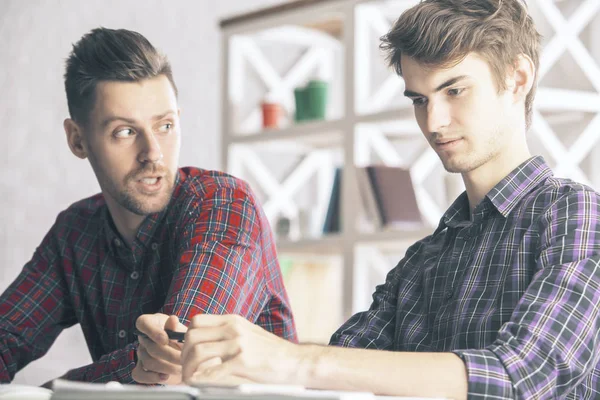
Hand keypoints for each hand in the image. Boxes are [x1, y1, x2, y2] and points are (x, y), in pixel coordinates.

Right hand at [132, 313, 186, 384]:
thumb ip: (175, 327)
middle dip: (169, 355)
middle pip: (150, 347)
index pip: (143, 323)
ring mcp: (141, 353)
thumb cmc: (181, 338)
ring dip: (166, 367)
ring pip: (148, 362)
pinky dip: (152, 378)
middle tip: (182, 359)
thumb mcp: (181, 330)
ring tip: (180, 369)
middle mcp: (144, 338)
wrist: (184, 355)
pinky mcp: (141, 368)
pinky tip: (165, 377)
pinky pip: (139, 375)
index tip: (165, 340)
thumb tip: (173, 319)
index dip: (153, 332)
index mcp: (151, 323)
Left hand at [181, 314, 298, 384]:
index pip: (196, 321)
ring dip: (188, 368)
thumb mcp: (247, 333)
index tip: (188, 352)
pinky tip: (199, 383)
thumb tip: (204, 340)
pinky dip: (201, 378)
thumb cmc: (271, 352)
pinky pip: (213, 370)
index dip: (186, 337)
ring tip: (190, 378)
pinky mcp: (243, 361)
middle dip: (183, 355)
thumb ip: (227, 334)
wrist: (295, 361)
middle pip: (192, 336)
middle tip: (186, 368)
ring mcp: (238, 344)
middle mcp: (233, 328)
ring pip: (198, 352)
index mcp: (232, 320)